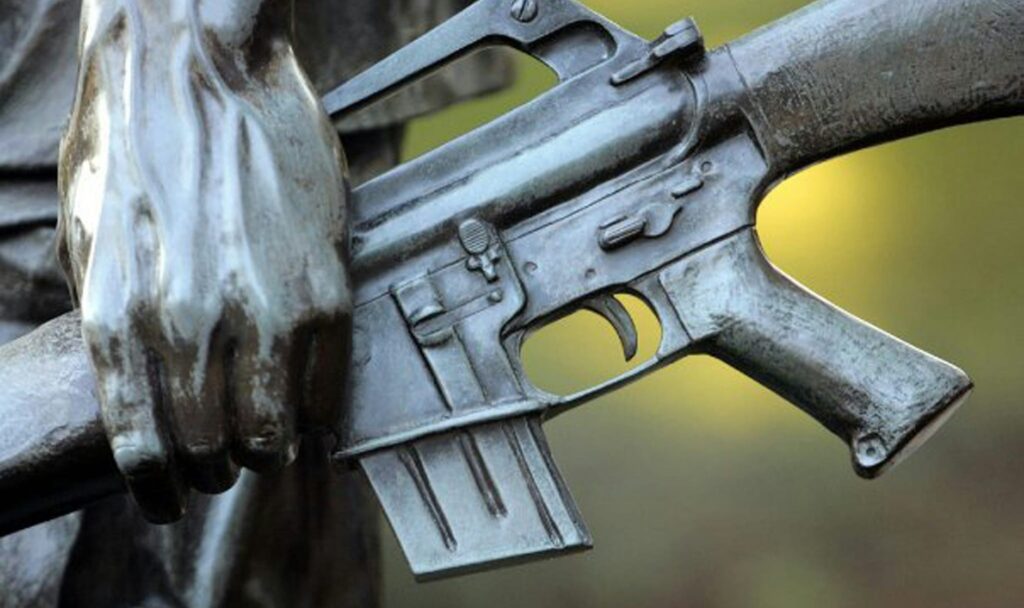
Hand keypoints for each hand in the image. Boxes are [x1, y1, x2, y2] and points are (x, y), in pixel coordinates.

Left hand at [57, 0, 350, 521]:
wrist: (200, 66)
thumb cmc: (137, 143)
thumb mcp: (88, 237)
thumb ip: (112, 319)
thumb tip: (142, 386)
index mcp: (118, 314)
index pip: (141, 446)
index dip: (159, 490)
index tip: (171, 502)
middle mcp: (188, 321)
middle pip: (211, 449)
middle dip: (217, 471)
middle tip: (225, 466)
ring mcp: (262, 306)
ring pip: (274, 429)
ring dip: (270, 449)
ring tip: (269, 443)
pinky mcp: (322, 285)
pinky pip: (325, 383)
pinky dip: (317, 408)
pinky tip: (309, 405)